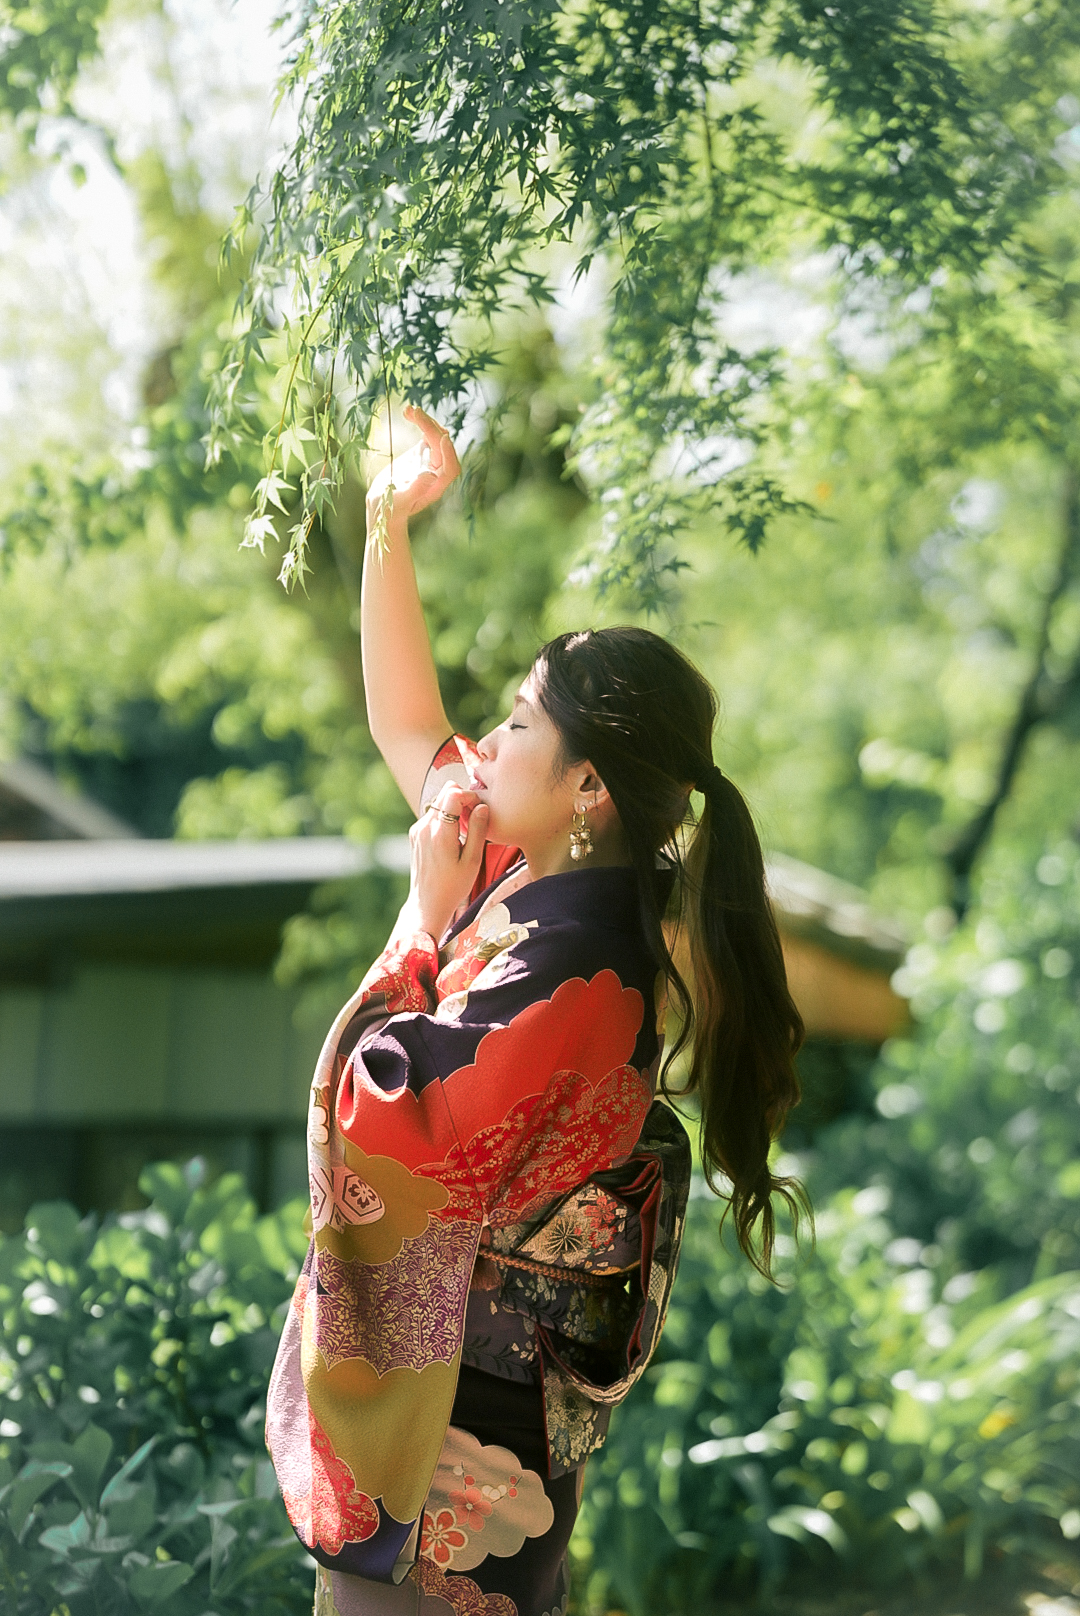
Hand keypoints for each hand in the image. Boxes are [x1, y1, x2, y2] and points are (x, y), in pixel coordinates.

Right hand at [365, 407, 460, 536]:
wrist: (382, 505)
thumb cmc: (390, 509)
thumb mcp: (400, 501)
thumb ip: (416, 489)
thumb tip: (430, 475)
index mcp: (436, 486)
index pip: (450, 467)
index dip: (449, 453)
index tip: (442, 437)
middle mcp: (437, 471)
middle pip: (442, 447)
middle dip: (431, 428)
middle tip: (415, 412)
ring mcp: (430, 460)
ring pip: (435, 437)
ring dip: (425, 422)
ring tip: (410, 409)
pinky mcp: (420, 453)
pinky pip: (426, 435)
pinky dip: (418, 423)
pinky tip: (408, 413)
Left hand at [403, 783, 488, 942]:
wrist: (427, 904)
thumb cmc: (453, 886)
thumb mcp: (472, 861)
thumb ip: (478, 831)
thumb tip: (483, 806)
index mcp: (440, 833)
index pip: (453, 793)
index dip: (470, 796)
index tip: (480, 810)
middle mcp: (425, 827)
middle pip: (445, 792)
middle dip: (463, 799)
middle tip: (474, 818)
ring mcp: (417, 829)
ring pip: (439, 802)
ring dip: (454, 808)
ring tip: (465, 831)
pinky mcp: (415, 834)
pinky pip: (433, 814)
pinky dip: (445, 818)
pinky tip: (453, 838)